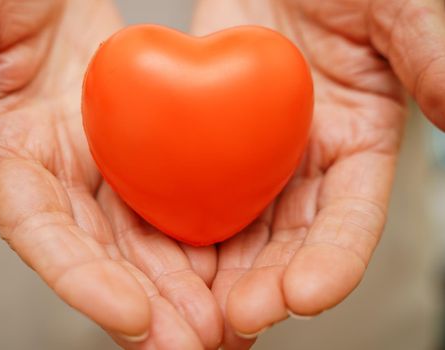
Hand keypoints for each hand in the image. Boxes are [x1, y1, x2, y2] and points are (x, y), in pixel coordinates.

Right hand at [0, 1, 221, 347]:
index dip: (81, 279)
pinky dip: (199, 234)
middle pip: (102, 253)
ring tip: (225, 327)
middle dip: (147, 304)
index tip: (131, 318)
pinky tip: (232, 264)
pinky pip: (171, 196)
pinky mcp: (139, 149)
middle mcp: (58, 175)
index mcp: (9, 154)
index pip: (40, 230)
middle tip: (193, 347)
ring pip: (143, 238)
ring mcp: (102, 166)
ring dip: (181, 286)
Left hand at [193, 0, 444, 347]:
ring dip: (221, 270)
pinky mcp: (212, 138)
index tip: (306, 296)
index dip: (332, 261)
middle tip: (241, 316)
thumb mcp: (392, 9)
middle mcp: (307, 163)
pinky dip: (182, 220)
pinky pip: (194, 184)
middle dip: (269, 283)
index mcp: (358, 145)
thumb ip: (426, 55)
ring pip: (241, 226)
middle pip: (290, 240)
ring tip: (200, 308)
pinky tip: (162, 249)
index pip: (350, 219)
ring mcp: (257, 155)